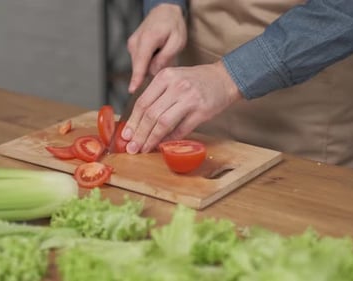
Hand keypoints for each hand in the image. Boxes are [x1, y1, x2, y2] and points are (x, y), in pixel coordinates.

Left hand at [122, 61, 242, 153]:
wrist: (225, 78)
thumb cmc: (197, 80)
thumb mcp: (174, 78)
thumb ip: (157, 95)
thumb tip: (139, 122)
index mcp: (165, 76)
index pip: (142, 102)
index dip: (132, 122)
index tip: (126, 135)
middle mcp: (176, 86)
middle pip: (150, 114)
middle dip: (139, 134)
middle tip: (132, 147)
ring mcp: (189, 98)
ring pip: (163, 123)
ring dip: (151, 139)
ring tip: (144, 149)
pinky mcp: (201, 111)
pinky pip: (181, 129)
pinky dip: (170, 139)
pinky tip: (163, 145)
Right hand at [127, 3, 186, 92]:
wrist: (164, 12)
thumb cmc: (172, 26)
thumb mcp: (177, 41)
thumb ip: (166, 58)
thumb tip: (154, 72)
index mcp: (148, 39)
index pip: (141, 62)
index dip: (137, 78)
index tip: (132, 90)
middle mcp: (136, 42)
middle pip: (141, 67)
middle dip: (152, 69)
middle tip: (165, 58)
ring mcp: (132, 44)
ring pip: (140, 65)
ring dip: (151, 64)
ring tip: (161, 52)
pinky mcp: (132, 47)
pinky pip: (140, 61)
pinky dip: (148, 60)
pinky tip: (156, 52)